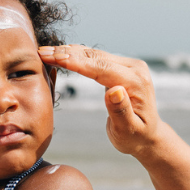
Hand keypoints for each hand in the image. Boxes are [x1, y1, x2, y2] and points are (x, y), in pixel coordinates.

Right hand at [39, 45, 163, 157]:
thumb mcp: (127, 131)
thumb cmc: (136, 138)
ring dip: (69, 52)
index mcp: (136, 82)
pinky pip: (96, 58)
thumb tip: (114, 90)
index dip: (76, 63)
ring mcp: (128, 66)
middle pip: (95, 57)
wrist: (148, 136)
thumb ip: (121, 111)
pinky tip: (61, 53)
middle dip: (67, 54)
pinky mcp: (121, 67)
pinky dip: (77, 56)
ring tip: (46, 51)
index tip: (54, 57)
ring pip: (94, 55)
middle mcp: (134, 68)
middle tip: (42, 52)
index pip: (101, 68)